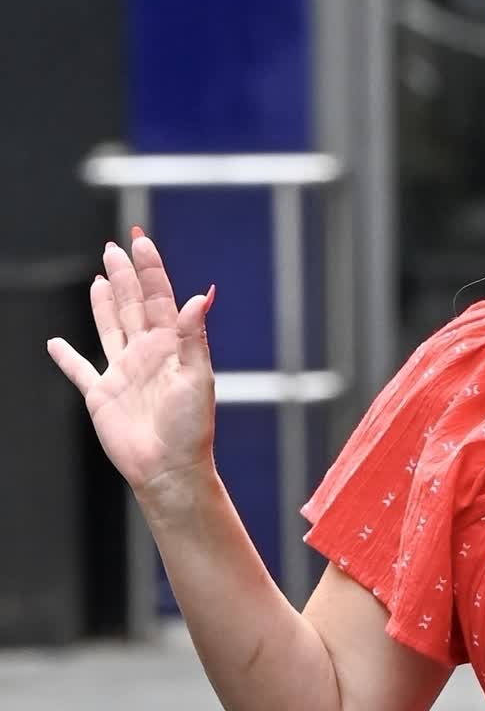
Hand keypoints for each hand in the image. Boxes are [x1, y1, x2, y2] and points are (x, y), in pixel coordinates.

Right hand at [46, 229, 216, 501]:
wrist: (169, 470)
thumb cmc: (190, 429)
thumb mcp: (197, 378)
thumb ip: (194, 336)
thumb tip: (202, 295)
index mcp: (171, 347)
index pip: (159, 298)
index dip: (150, 269)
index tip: (141, 241)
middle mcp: (146, 355)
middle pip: (132, 305)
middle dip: (124, 276)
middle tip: (115, 247)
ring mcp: (123, 373)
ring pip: (110, 328)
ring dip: (103, 304)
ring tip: (101, 279)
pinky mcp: (101, 395)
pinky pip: (80, 371)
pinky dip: (66, 358)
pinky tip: (55, 344)